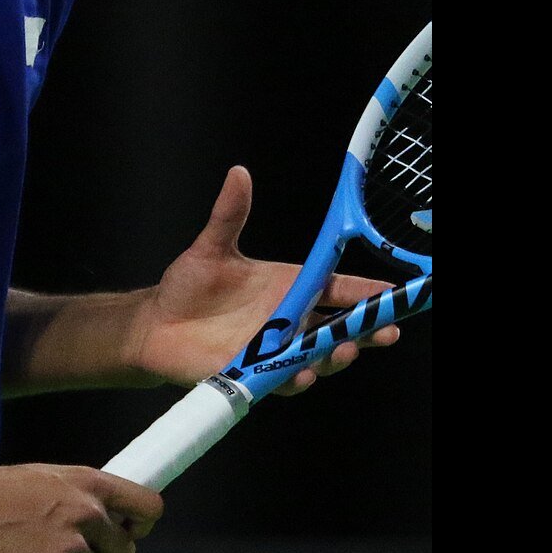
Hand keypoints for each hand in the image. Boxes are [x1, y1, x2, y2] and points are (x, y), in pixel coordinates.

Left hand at [126, 166, 400, 397]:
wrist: (156, 325)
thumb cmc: (188, 286)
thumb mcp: (211, 247)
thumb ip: (230, 214)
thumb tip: (238, 174)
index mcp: (289, 286)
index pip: (337, 288)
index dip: (366, 291)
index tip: (394, 292)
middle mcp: (289, 319)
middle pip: (340, 325)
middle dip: (368, 329)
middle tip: (388, 330)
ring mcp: (276, 348)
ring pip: (319, 354)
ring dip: (336, 354)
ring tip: (345, 348)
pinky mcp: (257, 373)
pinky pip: (284, 378)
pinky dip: (297, 376)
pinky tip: (304, 372)